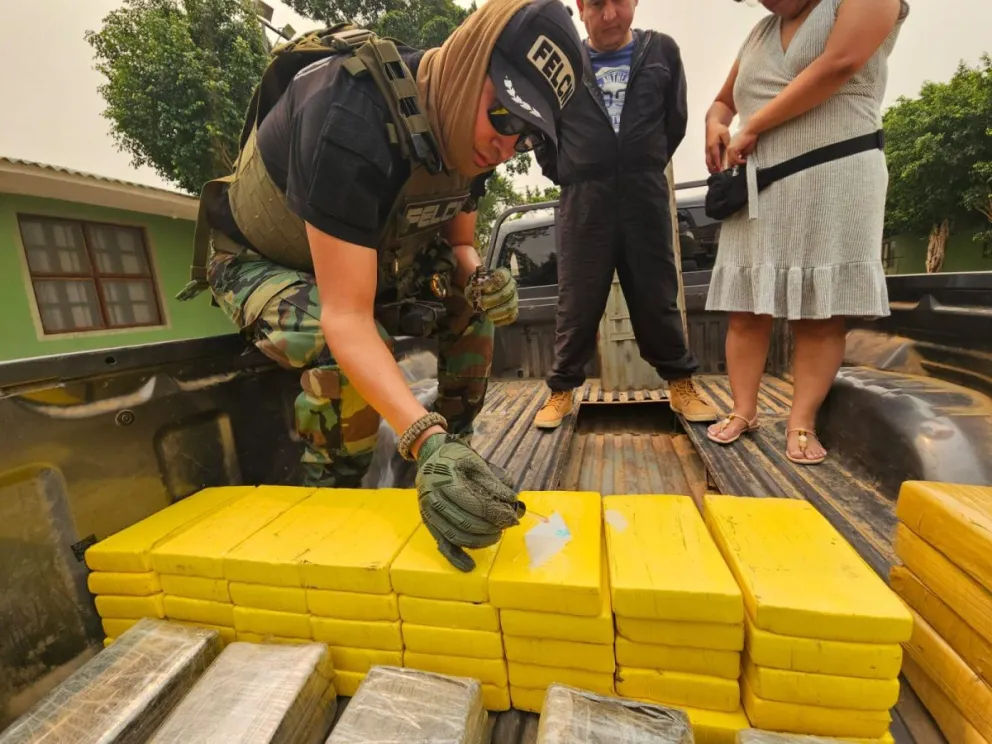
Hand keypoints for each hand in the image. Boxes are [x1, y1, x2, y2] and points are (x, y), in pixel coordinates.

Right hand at [415, 433, 523, 570]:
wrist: (431, 456)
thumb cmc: (457, 458)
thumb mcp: (476, 462)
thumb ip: (493, 481)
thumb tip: (512, 501)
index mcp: (444, 480)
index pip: (474, 503)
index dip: (496, 512)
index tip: (512, 516)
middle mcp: (432, 498)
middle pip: (466, 522)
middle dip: (491, 527)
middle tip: (507, 525)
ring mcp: (428, 514)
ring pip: (456, 536)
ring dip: (480, 540)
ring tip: (496, 535)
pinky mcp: (429, 524)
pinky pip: (442, 544)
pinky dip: (455, 557)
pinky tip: (469, 566)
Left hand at [465, 267, 517, 325]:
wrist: (482, 294)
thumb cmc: (479, 288)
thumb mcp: (474, 285)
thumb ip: (474, 289)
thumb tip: (477, 296)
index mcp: (503, 275)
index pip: (502, 277)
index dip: (492, 284)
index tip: (482, 289)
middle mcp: (511, 285)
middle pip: (506, 293)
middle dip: (493, 300)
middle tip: (482, 305)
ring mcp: (514, 298)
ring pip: (510, 306)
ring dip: (498, 312)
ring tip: (487, 315)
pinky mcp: (514, 310)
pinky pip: (512, 316)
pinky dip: (503, 320)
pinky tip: (493, 321)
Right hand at [705, 120, 731, 173]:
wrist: (713, 124)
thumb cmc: (719, 129)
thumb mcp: (725, 135)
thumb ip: (727, 144)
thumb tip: (728, 152)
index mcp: (712, 146)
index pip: (715, 158)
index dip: (718, 165)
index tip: (721, 171)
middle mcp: (708, 150)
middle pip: (709, 163)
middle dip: (714, 170)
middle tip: (720, 176)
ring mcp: (707, 151)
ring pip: (708, 163)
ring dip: (712, 169)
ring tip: (718, 174)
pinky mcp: (708, 151)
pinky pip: (709, 160)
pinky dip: (712, 165)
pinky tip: (717, 168)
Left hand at [726, 128, 758, 167]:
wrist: (750, 132)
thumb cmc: (749, 139)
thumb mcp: (745, 150)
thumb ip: (742, 156)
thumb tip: (741, 162)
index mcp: (731, 149)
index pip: (730, 159)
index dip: (735, 164)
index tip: (740, 166)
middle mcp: (729, 149)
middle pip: (730, 161)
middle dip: (736, 165)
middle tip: (743, 164)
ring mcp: (730, 149)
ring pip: (731, 161)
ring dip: (738, 163)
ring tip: (744, 162)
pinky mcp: (732, 149)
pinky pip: (734, 159)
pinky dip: (739, 161)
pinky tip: (744, 160)